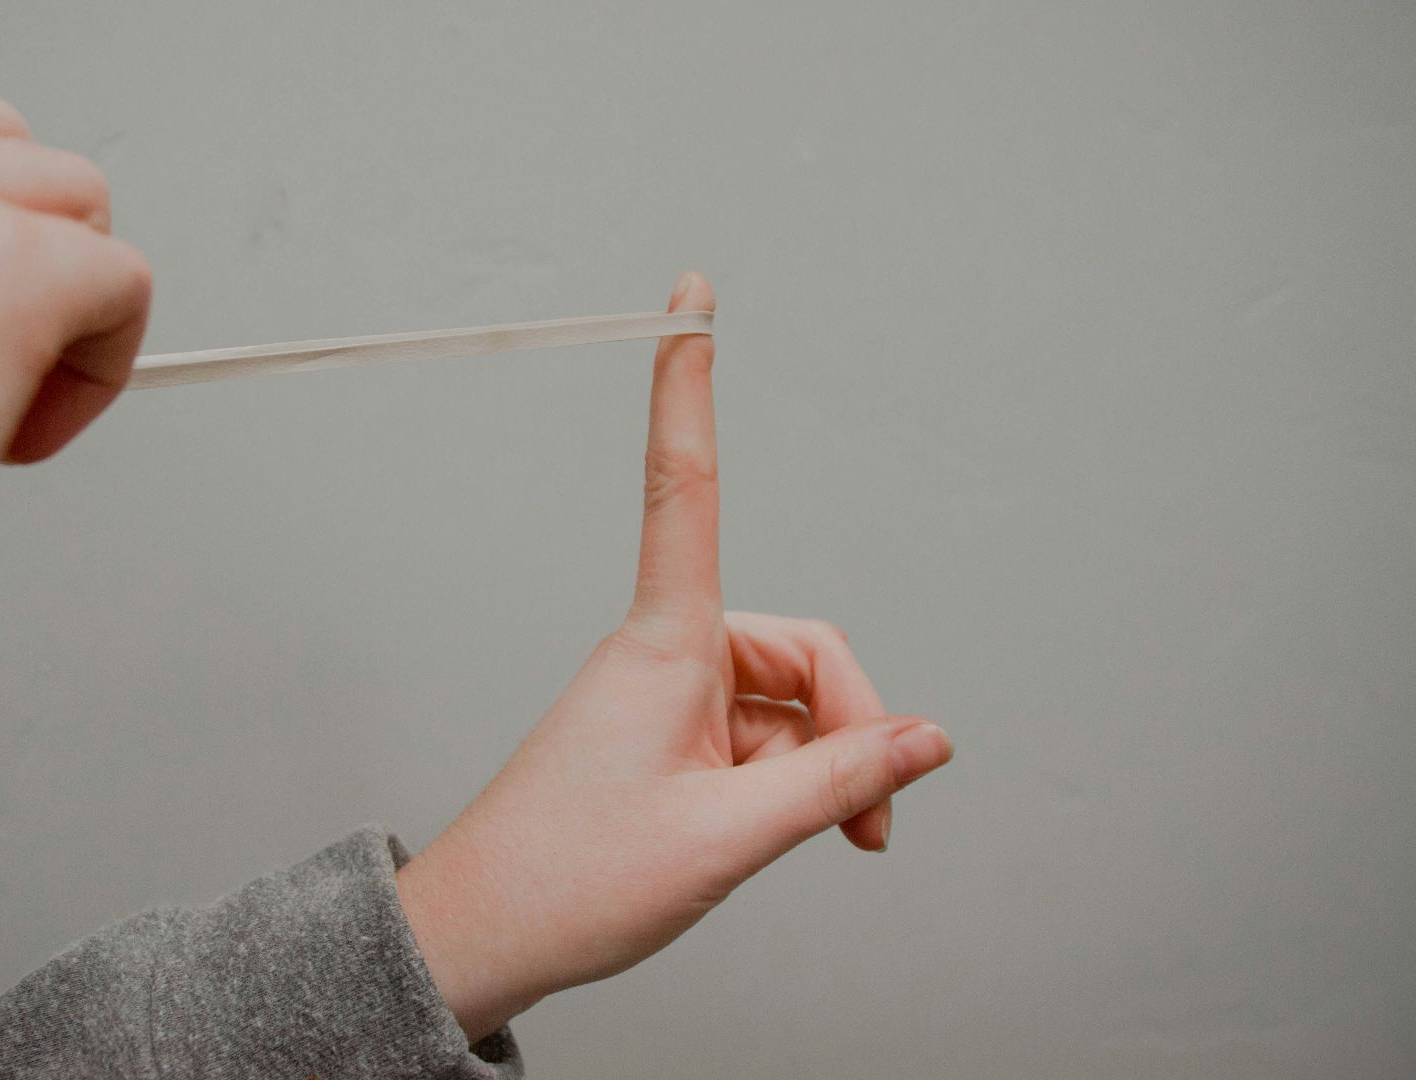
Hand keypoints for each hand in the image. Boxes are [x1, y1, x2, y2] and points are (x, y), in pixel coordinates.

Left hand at [395, 273, 952, 1039]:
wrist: (486, 938)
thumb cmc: (574, 882)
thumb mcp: (728, 840)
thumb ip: (839, 784)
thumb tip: (929, 739)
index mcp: (664, 645)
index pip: (687, 488)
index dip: (690, 389)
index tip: (690, 302)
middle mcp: (666, 652)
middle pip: (801, 646)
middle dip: (850, 727)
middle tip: (867, 826)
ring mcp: (667, 696)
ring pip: (786, 699)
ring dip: (824, 766)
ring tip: (830, 844)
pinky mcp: (667, 735)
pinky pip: (757, 735)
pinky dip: (792, 779)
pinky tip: (787, 833)